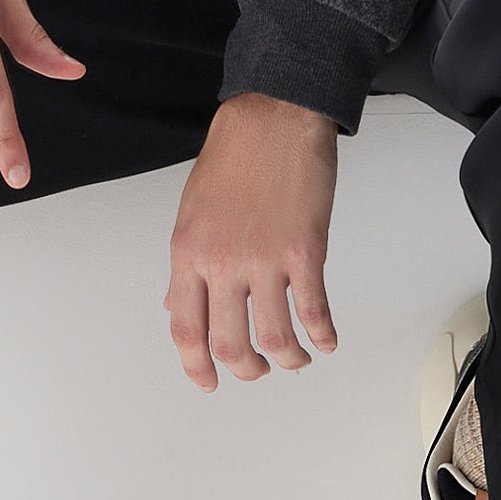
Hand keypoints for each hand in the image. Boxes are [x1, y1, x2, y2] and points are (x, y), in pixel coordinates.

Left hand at [164, 92, 339, 389]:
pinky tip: (326, 341)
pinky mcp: (305, 252)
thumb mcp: (191, 214)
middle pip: (229, 344)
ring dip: (286, 359)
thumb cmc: (232, 158)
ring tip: (294, 360)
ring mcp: (264, 260)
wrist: (274, 118)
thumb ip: (185, 266)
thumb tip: (174, 304)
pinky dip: (322, 335)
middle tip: (255, 371)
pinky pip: (314, 310)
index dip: (195, 365)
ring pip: (274, 337)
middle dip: (245, 370)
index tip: (207, 382)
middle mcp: (222, 263)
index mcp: (188, 255)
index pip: (185, 329)